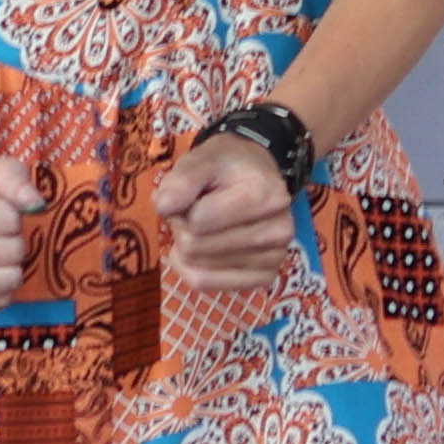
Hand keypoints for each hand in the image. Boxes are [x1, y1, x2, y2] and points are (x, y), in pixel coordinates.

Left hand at [149, 126, 301, 291]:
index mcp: (267, 197)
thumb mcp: (202, 159)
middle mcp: (280, 231)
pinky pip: (205, 284)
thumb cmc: (226, 167)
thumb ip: (181, 180)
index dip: (181, 207)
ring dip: (188, 246)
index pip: (197, 221)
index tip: (193, 194)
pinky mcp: (264, 278)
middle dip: (184, 227)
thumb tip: (163, 207)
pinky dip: (193, 267)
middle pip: (194, 247)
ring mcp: (275, 258)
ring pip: (197, 268)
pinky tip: (204, 249)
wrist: (255, 175)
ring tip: (207, 224)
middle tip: (198, 209)